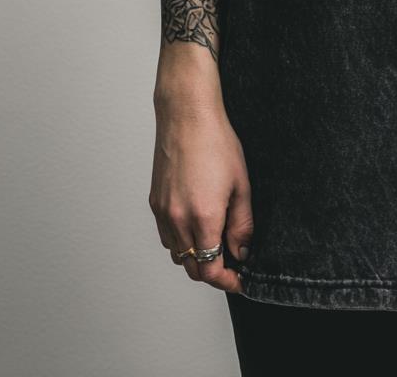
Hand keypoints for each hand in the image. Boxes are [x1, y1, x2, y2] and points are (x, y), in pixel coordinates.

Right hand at [149, 93, 253, 293]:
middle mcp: (178, 220)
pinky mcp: (154, 203)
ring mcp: (163, 212)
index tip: (239, 280)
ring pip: (177, 254)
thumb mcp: (241, 184)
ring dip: (196, 258)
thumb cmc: (216, 143)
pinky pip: (166, 236)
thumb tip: (242, 251)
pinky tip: (196, 227)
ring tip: (216, 243)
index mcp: (203, 217)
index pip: (210, 269)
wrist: (187, 116)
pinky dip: (181, 242)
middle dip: (213, 273)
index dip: (226, 281)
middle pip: (192, 268)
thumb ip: (242, 224)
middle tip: (232, 265)